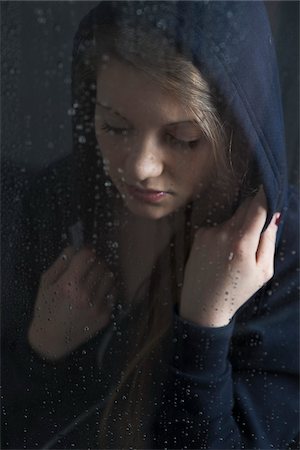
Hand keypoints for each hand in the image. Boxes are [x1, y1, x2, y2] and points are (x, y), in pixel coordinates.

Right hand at [28, 246, 114, 359]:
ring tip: (94, 278)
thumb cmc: (46, 309)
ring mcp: (97, 306)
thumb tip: (75, 248)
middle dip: (94, 262)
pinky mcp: (105, 316)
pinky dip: (107, 288)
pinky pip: (113, 293)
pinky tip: (97, 292)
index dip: (86, 252)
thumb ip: (61, 263)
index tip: (84, 255)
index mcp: (69, 285)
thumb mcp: (46, 283)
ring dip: (103, 273)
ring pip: (109, 276)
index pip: (88, 256)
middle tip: (88, 267)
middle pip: (100, 265)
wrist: (52, 340)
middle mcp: (85, 295)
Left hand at [180, 188, 278, 326]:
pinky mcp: (199, 235)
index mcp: (242, 242)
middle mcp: (223, 232)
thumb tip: (273, 216)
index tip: (270, 185)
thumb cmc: (237, 291)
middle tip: (260, 224)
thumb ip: (268, 241)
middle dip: (255, 211)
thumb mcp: (263, 271)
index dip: (266, 195)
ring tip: (237, 251)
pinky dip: (225, 233)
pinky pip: (219, 226)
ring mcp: (209, 232)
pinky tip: (222, 253)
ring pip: (232, 218)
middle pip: (245, 208)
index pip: (257, 206)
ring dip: (239, 225)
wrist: (203, 304)